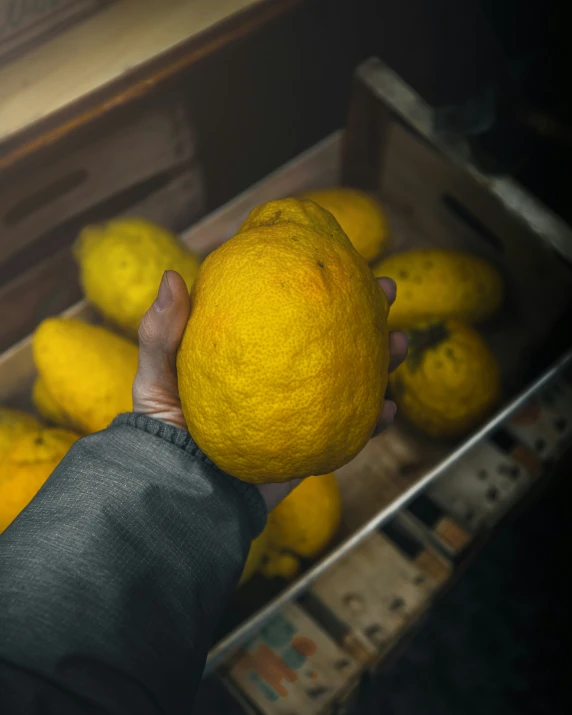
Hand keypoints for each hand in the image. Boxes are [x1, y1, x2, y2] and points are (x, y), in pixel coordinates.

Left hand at [133, 271, 406, 509]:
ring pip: (351, 379)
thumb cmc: (162, 434)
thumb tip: (173, 276)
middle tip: (386, 291)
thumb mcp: (155, 377)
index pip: (291, 310)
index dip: (318, 284)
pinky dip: (373, 423)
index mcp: (255, 352)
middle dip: (365, 314)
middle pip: (331, 339)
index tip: (340, 258)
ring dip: (383, 361)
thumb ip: (161, 332)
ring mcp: (299, 411)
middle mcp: (282, 377)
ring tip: (401, 342)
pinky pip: (350, 433)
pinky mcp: (311, 447)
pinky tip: (389, 410)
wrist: (183, 495)